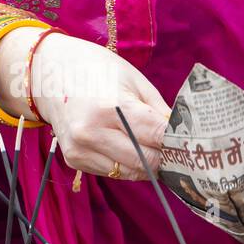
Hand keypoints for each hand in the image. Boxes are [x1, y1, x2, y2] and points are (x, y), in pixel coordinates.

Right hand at [27, 34, 171, 179]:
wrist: (49, 73)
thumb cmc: (96, 70)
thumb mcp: (134, 81)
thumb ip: (159, 111)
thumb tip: (184, 137)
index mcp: (110, 107)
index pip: (157, 136)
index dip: (179, 142)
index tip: (194, 143)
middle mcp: (92, 132)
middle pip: (147, 161)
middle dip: (167, 158)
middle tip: (180, 151)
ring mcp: (80, 149)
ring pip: (131, 172)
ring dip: (148, 165)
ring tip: (157, 150)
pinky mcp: (74, 159)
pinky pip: (113, 171)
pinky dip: (127, 164)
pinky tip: (129, 147)